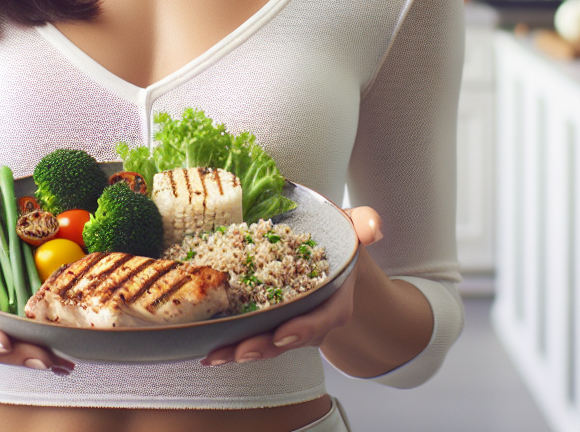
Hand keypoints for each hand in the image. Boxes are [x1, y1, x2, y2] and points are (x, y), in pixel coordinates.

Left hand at [200, 206, 382, 366]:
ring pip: (265, 344)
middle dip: (262, 348)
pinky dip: (230, 344)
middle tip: (238, 350)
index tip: (282, 333)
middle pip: (286, 340)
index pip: (321, 320)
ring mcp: (288, 324)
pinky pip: (251, 336)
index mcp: (334, 302)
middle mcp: (311, 320)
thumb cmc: (338, 240)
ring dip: (239, 351)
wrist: (328, 255)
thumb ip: (363, 223)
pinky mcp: (268, 322)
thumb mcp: (352, 228)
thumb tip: (373, 225)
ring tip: (214, 355)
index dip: (303, 329)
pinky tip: (206, 350)